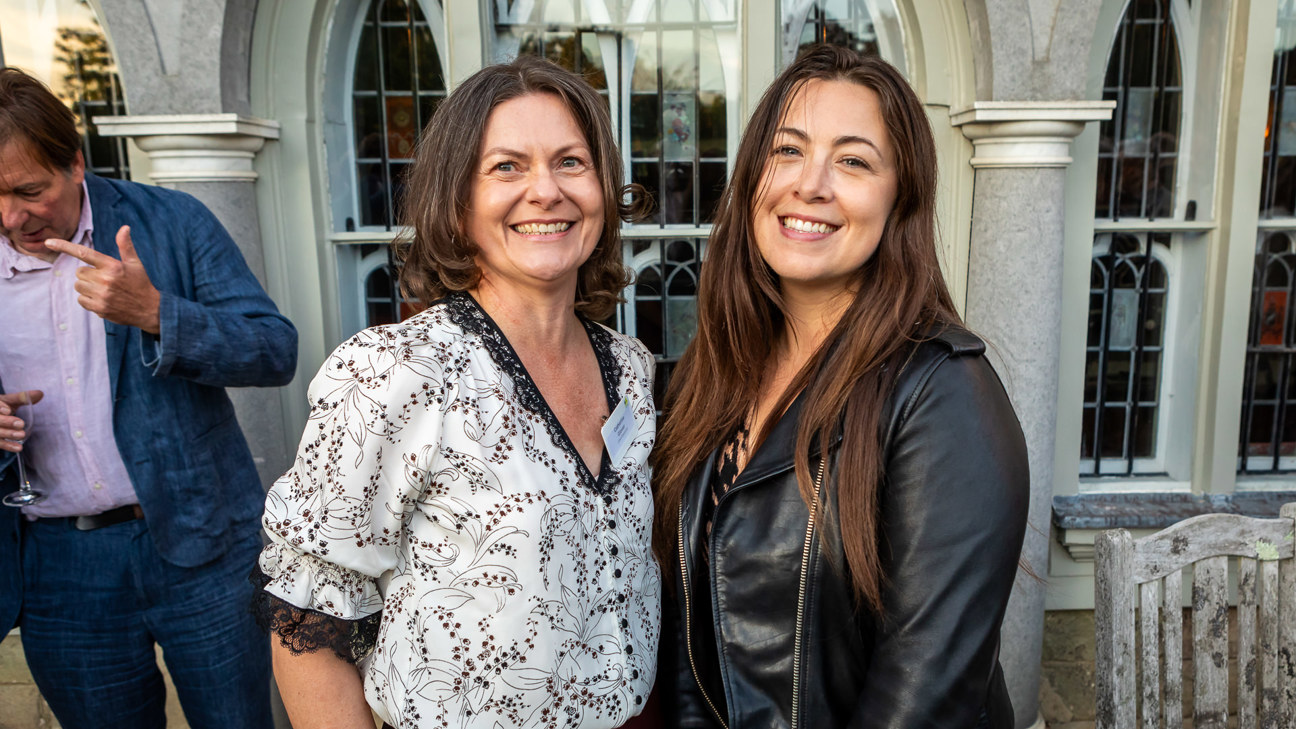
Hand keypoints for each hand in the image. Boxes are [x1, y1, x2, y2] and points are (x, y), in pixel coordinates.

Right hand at [0, 390, 42, 452]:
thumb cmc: (3, 408)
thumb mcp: (10, 402)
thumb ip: (23, 398)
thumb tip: (40, 393)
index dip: (0, 407)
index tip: (8, 410)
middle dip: (6, 422)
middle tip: (20, 424)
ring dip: (8, 434)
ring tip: (22, 435)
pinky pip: (0, 444)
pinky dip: (8, 446)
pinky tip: (19, 448)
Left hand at [46, 226, 161, 332]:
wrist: (150, 310)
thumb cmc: (140, 283)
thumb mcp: (135, 263)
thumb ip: (126, 246)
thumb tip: (124, 227)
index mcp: (113, 266)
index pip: (84, 253)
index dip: (64, 246)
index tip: (48, 242)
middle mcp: (105, 280)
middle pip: (79, 272)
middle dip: (88, 274)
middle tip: (104, 279)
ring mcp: (102, 295)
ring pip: (79, 286)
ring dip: (87, 287)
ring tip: (104, 290)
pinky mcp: (100, 308)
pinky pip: (81, 300)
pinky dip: (88, 299)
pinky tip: (102, 299)